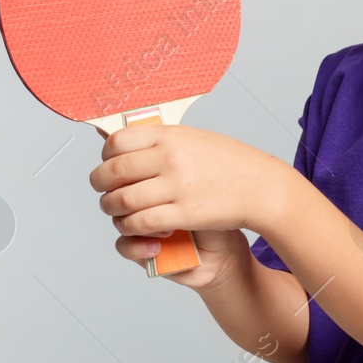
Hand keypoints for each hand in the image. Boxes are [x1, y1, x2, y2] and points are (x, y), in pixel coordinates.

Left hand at [89, 124, 292, 282]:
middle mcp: (169, 157)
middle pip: (113, 171)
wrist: (262, 186)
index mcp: (169, 135)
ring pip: (122, 200)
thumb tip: (124, 142)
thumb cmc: (230, 163)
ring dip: (111, 209)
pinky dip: (131, 227)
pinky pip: (142, 222)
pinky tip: (136, 226)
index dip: (105, 156)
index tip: (107, 164)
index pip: (117, 141)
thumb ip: (161, 141)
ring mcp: (176, 185)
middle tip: (103, 191)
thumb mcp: (193, 139)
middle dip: (100, 185)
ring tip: (116, 211)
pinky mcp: (184, 213)